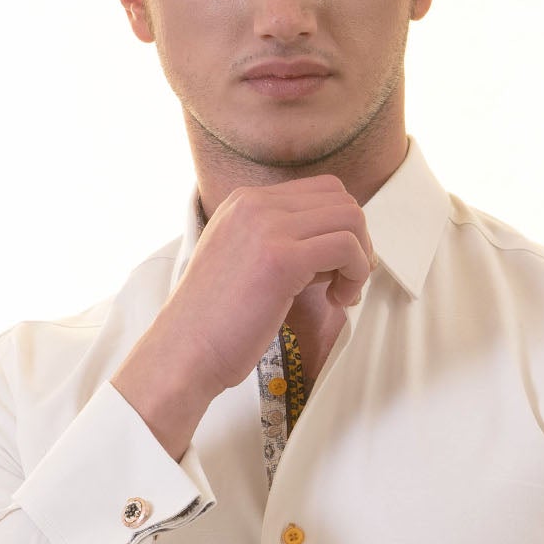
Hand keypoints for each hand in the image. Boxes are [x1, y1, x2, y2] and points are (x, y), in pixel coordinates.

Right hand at [153, 176, 375, 394]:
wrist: (184, 352)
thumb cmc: (214, 323)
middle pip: (340, 198)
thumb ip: (281, 243)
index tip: (337, 265)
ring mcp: (267, 227)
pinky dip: (356, 274)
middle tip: (346, 279)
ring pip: (349, 218)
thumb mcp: (244, 262)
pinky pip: (346, 247)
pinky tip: (337, 300)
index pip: (319, 191)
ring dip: (359, 259)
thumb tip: (335, 247)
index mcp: (244, 202)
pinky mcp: (281, 258)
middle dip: (357, 240)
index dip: (340, 227)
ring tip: (341, 293)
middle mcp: (254, 204)